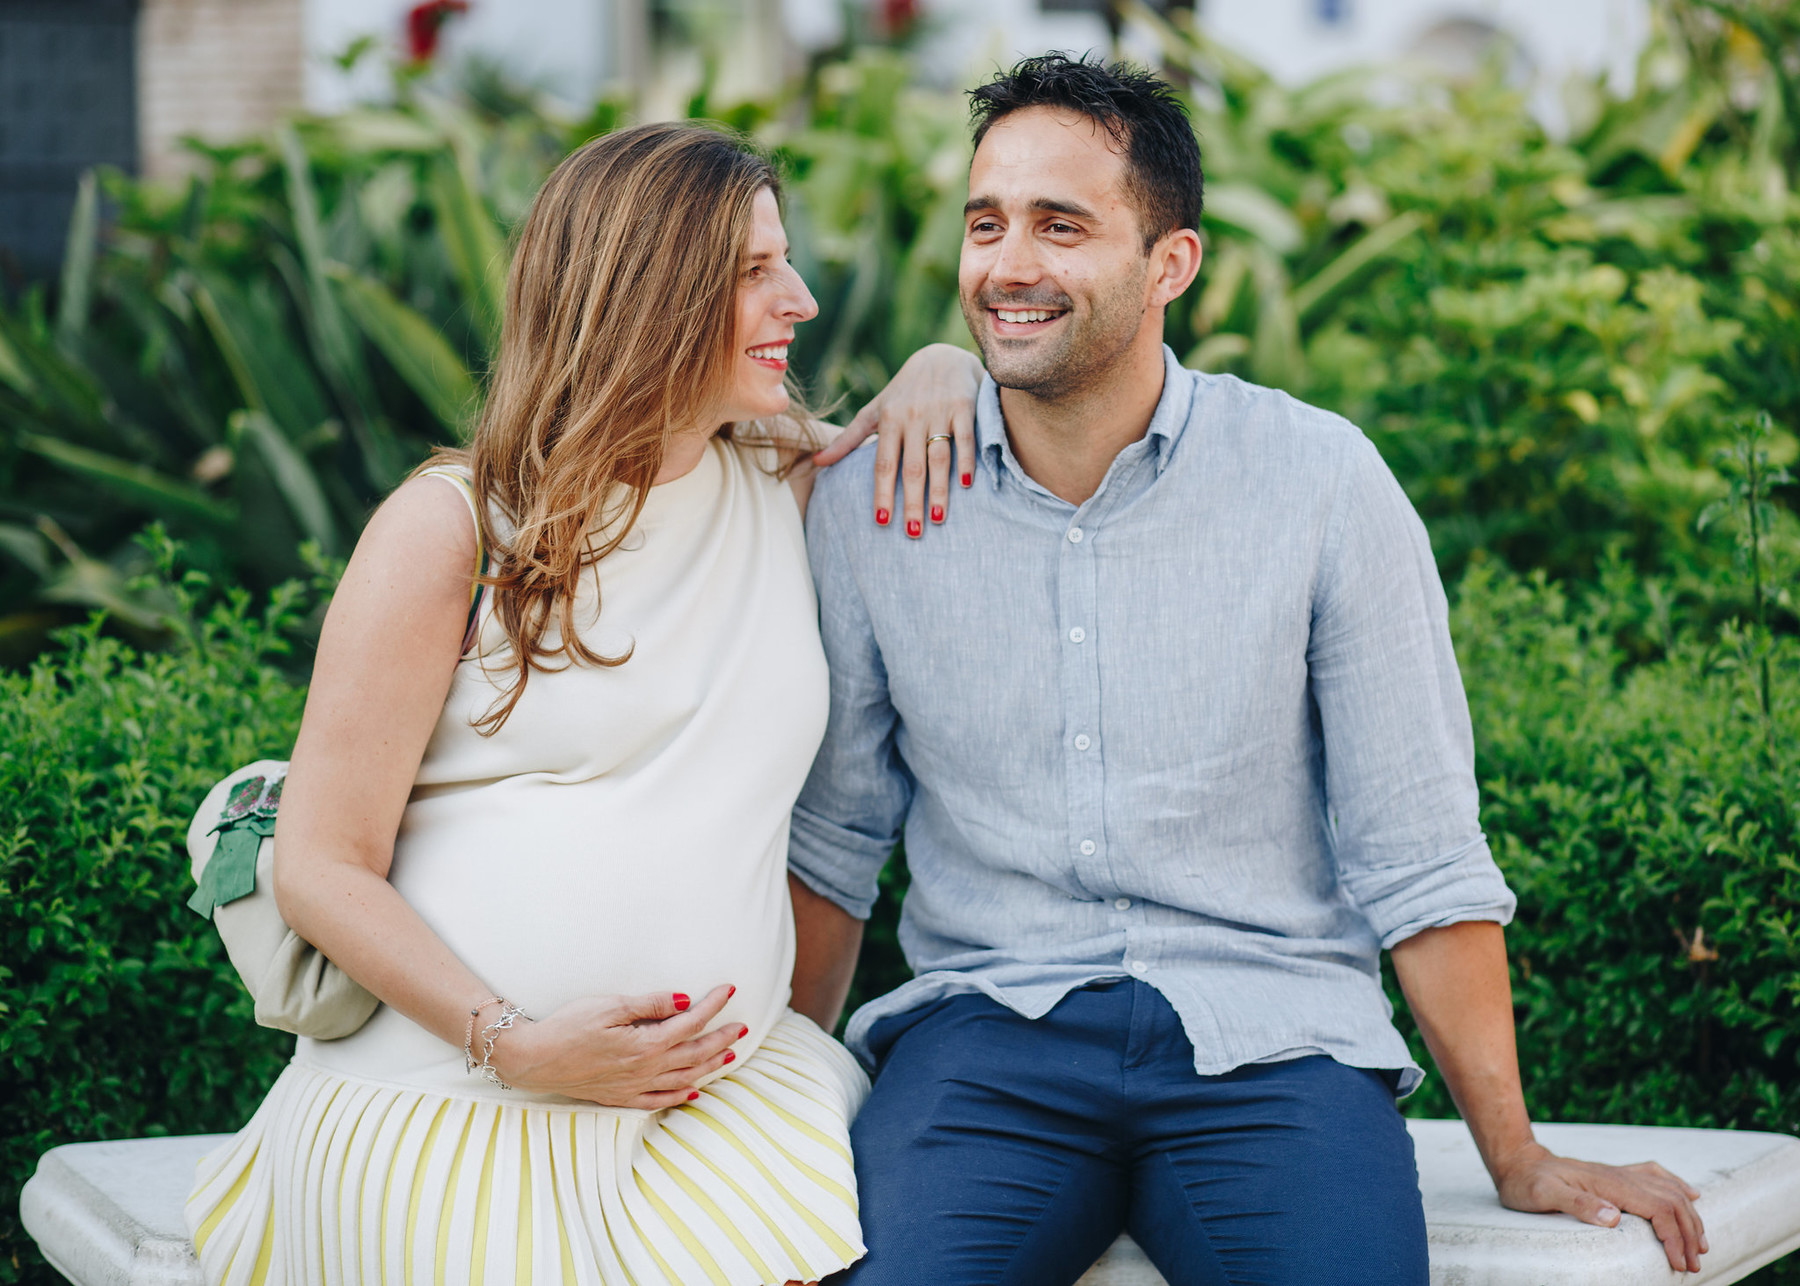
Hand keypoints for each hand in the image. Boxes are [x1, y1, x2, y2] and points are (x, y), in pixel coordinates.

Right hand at [489, 983, 745, 1108]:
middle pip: (695, 1054)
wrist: (534, 1058)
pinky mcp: (620, 1097)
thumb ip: (650, 1004)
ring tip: (729, 1056)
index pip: (690, 1022)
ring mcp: (634, 1086)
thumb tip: (685, 1000)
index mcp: (645, 1044)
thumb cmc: (568, 1026)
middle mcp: (645, 1069)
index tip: (730, 990)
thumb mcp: (609, 1006)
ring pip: (683, 1079)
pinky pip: (659, 1101)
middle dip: (722, 1039)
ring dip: (709, 1067)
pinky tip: (692, 1093)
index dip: (714, 1006)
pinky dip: (680, 1097)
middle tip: (743, 1028)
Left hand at [813, 343, 982, 537]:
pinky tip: (965, 485)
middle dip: (911, 501)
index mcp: (888, 420)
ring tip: (937, 519)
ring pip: (938, 457)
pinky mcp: (964, 407)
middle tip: (912, 533)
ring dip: (938, 489)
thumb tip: (818, 462)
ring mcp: (939, 412)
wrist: (942, 355)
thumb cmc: (904, 391)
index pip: (883, 464)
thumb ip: (849, 438)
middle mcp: (912, 417)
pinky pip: (965, 439)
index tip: (882, 522)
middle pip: (911, 467)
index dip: (883, 493)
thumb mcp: (874, 410)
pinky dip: (966, 461)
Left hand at [1491, 1141, 1707, 1272]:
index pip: (1658, 1209)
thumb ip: (1578, 1204)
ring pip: (1669, 1191)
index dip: (1674, 1238)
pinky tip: (1691, 1196)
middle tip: (1694, 1265)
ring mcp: (1619, 1173)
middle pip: (1671, 1202)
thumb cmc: (1528, 1183)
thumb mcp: (1544, 1196)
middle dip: (1689, 1234)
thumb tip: (1613, 1217)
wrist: (1519, 1162)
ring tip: (1701, 1245)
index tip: (1679, 1264)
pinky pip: (1655, 1176)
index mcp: (1609, 1184)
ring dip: (1690, 1217)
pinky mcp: (1616, 1174)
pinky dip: (1678, 1187)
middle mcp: (1620, 1176)